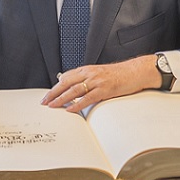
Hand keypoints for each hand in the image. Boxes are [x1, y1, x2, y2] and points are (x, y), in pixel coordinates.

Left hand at [42, 55, 158, 112]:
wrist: (135, 71)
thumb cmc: (119, 74)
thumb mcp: (100, 74)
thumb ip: (87, 80)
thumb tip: (75, 90)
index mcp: (87, 69)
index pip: (66, 77)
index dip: (55, 86)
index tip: (48, 95)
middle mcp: (90, 73)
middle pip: (66, 83)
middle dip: (53, 93)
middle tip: (45, 101)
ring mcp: (97, 81)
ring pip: (74, 90)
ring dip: (61, 99)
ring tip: (53, 106)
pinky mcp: (105, 89)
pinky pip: (88, 98)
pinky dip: (78, 104)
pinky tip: (71, 109)